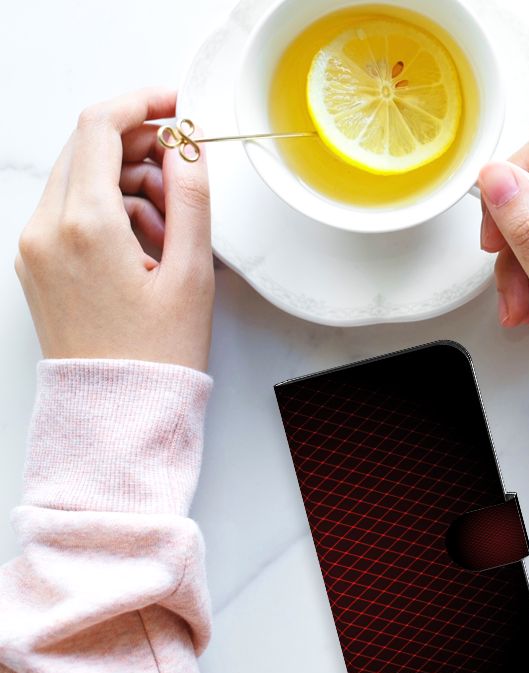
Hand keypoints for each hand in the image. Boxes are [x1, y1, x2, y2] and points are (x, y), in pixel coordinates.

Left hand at [15, 88, 213, 371]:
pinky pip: (72, 210)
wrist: (117, 412)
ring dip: (129, 182)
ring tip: (173, 228)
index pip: (100, 127)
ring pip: (82, 178)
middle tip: (185, 173)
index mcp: (85, 225)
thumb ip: (192, 198)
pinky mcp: (37, 263)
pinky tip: (148, 244)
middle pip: (88, 148)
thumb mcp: (191, 273)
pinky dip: (111, 210)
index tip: (177, 105)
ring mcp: (35, 246)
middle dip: (141, 147)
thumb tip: (188, 147)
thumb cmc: (156, 354)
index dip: (143, 103)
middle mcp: (47, 229)